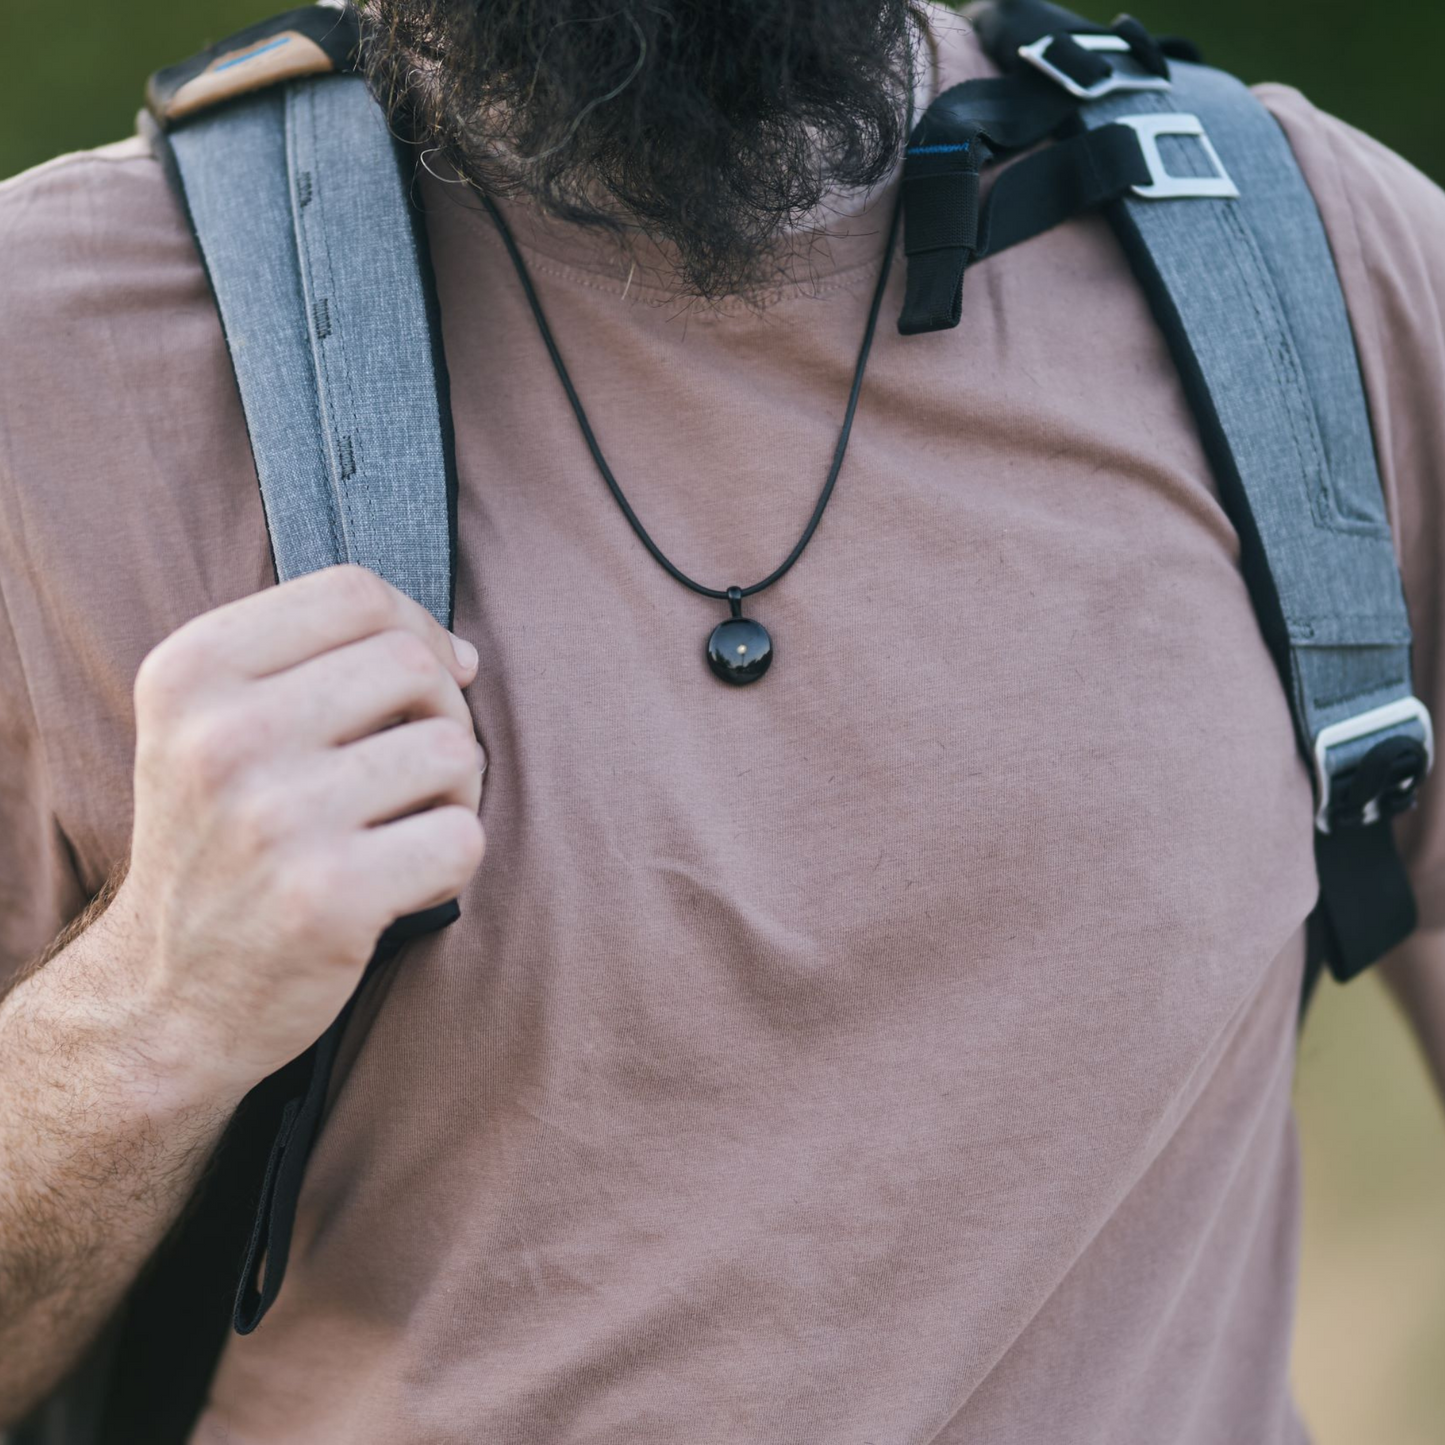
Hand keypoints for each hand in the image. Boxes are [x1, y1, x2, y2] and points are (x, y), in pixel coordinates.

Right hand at [106, 565, 485, 1096]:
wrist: (165, 998)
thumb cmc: (219, 847)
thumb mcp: (211, 728)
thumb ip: (319, 666)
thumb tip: (462, 655)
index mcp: (190, 673)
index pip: (354, 592)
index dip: (415, 628)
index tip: (423, 682)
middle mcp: (223, 737)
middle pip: (413, 665)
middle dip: (442, 713)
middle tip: (412, 772)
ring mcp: (276, 817)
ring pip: (453, 748)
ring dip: (455, 792)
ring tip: (401, 829)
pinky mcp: (330, 897)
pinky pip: (464, 836)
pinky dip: (453, 861)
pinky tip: (402, 883)